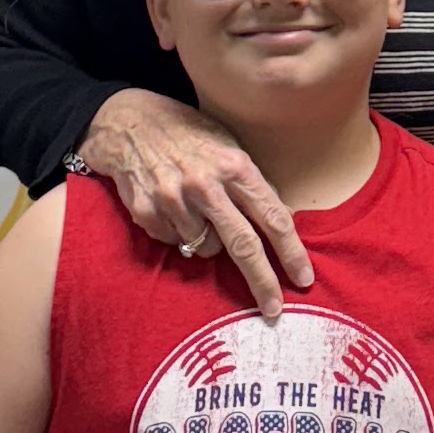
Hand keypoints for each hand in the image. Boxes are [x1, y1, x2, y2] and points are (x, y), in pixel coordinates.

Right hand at [80, 89, 309, 319]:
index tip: (303, 278)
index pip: (272, 217)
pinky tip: (173, 209)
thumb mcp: (229, 146)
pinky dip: (180, 235)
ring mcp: (174, 200)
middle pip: (243, 245)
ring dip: (210, 241)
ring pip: (207, 249)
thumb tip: (279, 223)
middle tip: (275, 309)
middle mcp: (205, 184)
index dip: (291, 252)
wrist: (130, 123)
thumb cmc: (189, 135)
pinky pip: (175, 243)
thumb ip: (250, 184)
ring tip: (198, 212)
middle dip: (263, 281)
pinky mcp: (147, 212)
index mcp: (234, 165)